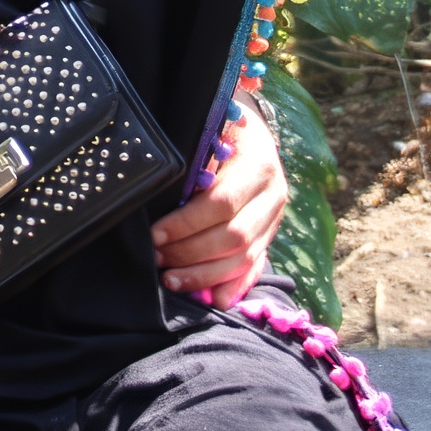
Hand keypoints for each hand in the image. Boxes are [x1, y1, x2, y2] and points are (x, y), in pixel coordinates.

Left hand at [151, 102, 283, 304]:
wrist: (254, 132)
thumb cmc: (223, 130)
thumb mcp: (211, 135)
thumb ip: (196, 164)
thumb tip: (169, 197)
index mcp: (259, 165)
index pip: (220, 204)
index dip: (185, 224)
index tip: (154, 235)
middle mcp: (274, 195)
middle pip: (234, 237)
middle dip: (190, 254)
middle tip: (157, 259)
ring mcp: (276, 218)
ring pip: (245, 258)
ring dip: (205, 275)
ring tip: (171, 280)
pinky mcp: (272, 235)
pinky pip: (256, 267)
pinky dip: (234, 287)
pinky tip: (213, 300)